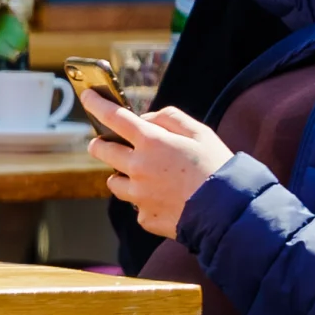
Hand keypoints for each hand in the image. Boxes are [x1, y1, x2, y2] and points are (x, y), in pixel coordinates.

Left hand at [85, 93, 231, 240]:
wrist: (226, 211)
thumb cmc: (216, 167)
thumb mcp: (200, 132)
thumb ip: (169, 118)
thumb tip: (146, 119)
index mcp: (151, 142)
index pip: (114, 117)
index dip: (97, 104)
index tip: (88, 97)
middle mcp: (138, 167)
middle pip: (102, 151)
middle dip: (99, 143)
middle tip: (103, 142)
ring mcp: (138, 195)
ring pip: (114, 181)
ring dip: (122, 175)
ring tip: (143, 175)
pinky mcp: (145, 216)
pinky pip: (136, 205)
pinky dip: (144, 200)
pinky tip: (164, 198)